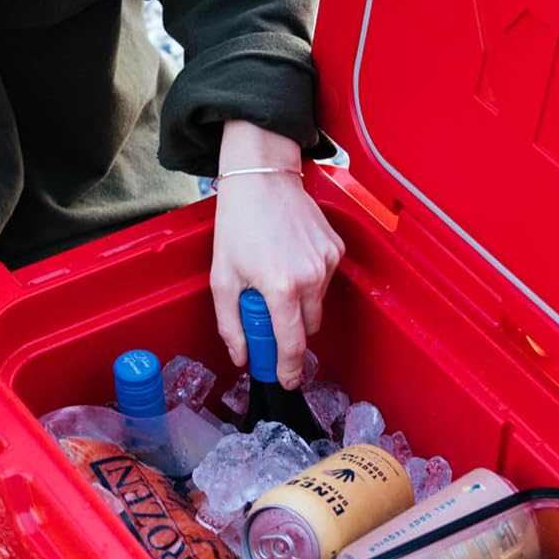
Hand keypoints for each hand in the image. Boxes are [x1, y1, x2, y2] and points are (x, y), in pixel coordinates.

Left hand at [209, 124, 343, 386]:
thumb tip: (242, 356)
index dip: (288, 368)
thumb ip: (230, 324)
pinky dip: (308, 280)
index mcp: (281, 288)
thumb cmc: (238, 224)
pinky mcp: (336, 250)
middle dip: (289, 331)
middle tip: (266, 315)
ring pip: (316, 305)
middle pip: (307, 329)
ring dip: (298, 303)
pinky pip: (324, 281)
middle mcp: (311, 278)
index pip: (292, 344)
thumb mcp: (222, 278)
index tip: (285, 380)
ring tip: (274, 275)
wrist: (262, 178)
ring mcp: (327, 263)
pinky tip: (289, 259)